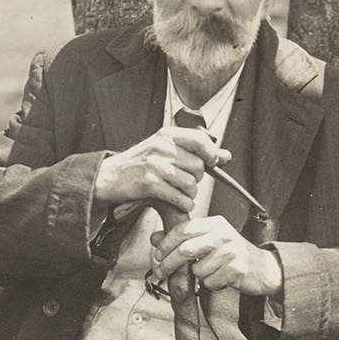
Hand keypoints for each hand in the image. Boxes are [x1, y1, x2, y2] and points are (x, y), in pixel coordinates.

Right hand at [93, 127, 230, 218]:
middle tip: (186, 182)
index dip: (212, 154)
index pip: (200, 140)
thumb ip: (195, 151)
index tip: (212, 162)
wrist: (111, 176)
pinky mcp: (150, 184)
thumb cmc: (141, 164)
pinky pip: (179, 197)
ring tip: (181, 193)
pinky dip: (184, 204)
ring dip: (190, 194)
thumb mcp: (165, 150)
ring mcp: (155, 166)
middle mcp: (162, 148)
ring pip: (191, 184)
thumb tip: (226, 156)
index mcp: (167, 135)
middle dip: (197, 179)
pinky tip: (179, 202)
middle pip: (198, 167)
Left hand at [149, 216, 283, 296]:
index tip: (157, 255)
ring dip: (199, 276)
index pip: (183, 229)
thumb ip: (182, 238)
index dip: (166, 243)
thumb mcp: (208, 240)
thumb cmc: (232, 254)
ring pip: (197, 270)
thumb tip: (155, 238)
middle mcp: (223, 235)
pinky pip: (210, 282)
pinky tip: (222, 278)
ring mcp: (231, 252)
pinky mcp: (236, 269)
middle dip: (169, 263)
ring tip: (212, 272)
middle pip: (186, 249)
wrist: (263, 268)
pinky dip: (211, 284)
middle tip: (160, 272)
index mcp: (215, 223)